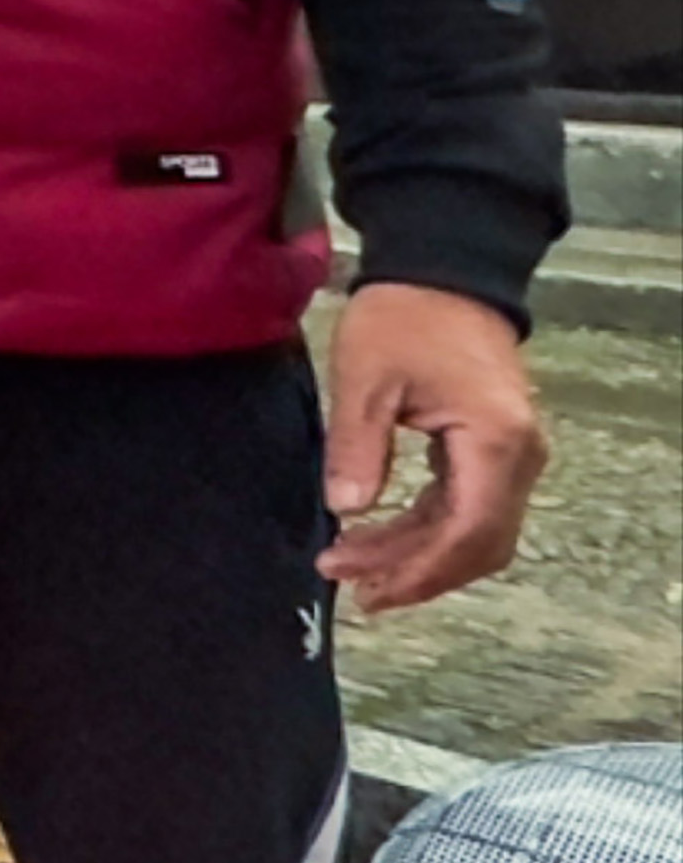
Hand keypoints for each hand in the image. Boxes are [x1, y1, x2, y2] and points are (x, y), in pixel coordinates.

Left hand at [316, 282, 547, 613]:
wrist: (442, 274)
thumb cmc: (402, 319)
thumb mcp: (365, 380)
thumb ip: (357, 446)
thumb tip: (344, 509)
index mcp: (495, 443)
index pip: (468, 532)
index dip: (417, 569)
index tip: (363, 585)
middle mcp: (519, 458)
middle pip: (478, 544)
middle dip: (416, 572)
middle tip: (353, 589)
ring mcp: (513, 455)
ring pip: (476, 532)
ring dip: (420, 556)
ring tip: (355, 569)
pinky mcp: (496, 449)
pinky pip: (469, 507)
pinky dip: (428, 530)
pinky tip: (382, 538)